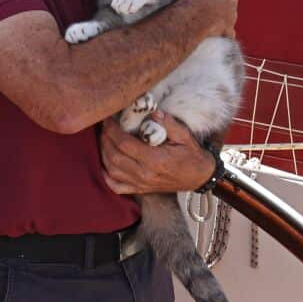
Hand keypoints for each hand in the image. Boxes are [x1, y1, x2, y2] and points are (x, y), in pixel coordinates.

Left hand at [100, 112, 214, 194]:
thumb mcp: (184, 136)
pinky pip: (116, 186)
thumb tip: (152, 112)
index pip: (125, 144)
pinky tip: (105, 162)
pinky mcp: (140, 189)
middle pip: (114, 156)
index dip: (113, 130)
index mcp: (155, 160)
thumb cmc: (191, 155)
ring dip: (104, 153)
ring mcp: (141, 184)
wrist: (199, 177)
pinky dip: (106, 175)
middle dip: (106, 139)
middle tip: (105, 126)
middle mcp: (145, 174)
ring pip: (112, 170)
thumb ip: (168, 123)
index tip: (109, 119)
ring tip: (104, 139)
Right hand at [191, 0, 237, 38]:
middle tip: (203, 4)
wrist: (200, 12)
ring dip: (218, 17)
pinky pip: (225, 33)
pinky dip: (221, 34)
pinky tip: (212, 34)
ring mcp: (231, 16)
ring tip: (205, 19)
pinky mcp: (228, 31)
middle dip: (217, 1)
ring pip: (226, 15)